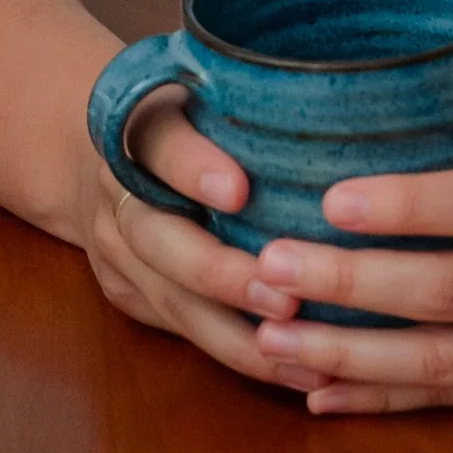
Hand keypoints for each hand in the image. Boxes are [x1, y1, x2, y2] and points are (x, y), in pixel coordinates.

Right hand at [76, 85, 332, 394]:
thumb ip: (256, 95)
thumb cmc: (184, 107)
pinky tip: (293, 370)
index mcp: (139, 126)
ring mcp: (115, 252)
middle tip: (287, 298)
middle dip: (222, 276)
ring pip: (171, 302)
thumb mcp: (204, 83)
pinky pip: (181, 332)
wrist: (92, 149)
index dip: (195, 169)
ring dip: (239, 338)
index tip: (239, 192)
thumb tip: (361, 100)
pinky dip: (237, 354)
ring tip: (307, 357)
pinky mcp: (127, 295)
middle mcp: (118, 192)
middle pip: (160, 241)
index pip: (161, 143)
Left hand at [243, 81, 452, 414]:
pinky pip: (444, 405)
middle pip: (441, 290)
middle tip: (267, 262)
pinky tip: (313, 392)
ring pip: (434, 362)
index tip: (331, 196)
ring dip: (344, 352)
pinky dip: (376, 402)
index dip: (406, 204)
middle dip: (346, 282)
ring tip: (270, 332)